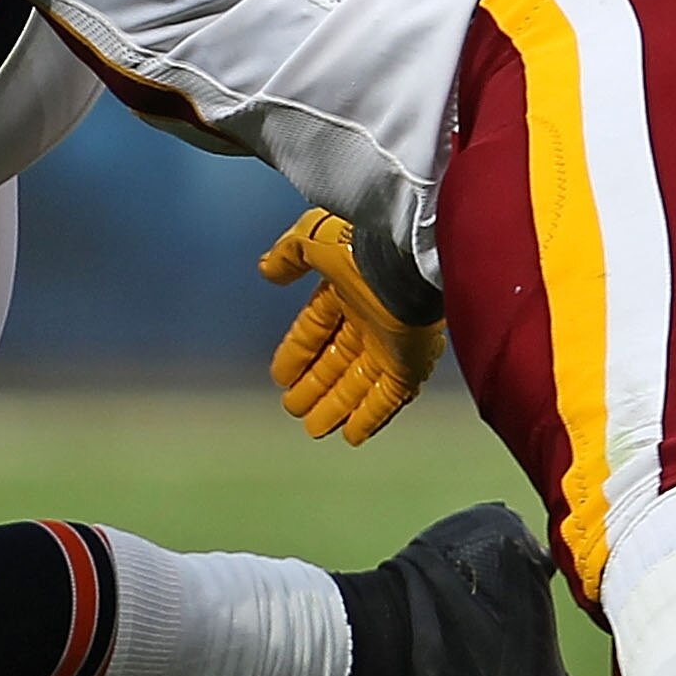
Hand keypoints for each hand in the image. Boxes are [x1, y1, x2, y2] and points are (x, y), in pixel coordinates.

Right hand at [259, 208, 446, 445]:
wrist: (409, 255)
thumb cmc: (361, 243)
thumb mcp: (313, 239)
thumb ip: (288, 255)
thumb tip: (266, 271)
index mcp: (345, 287)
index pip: (316, 327)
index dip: (297, 352)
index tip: (279, 376)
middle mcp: (368, 318)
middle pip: (337, 360)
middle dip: (315, 385)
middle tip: (293, 409)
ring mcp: (390, 343)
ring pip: (359, 384)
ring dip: (337, 407)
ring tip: (314, 430)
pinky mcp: (409, 363)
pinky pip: (388, 397)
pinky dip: (371, 417)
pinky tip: (351, 437)